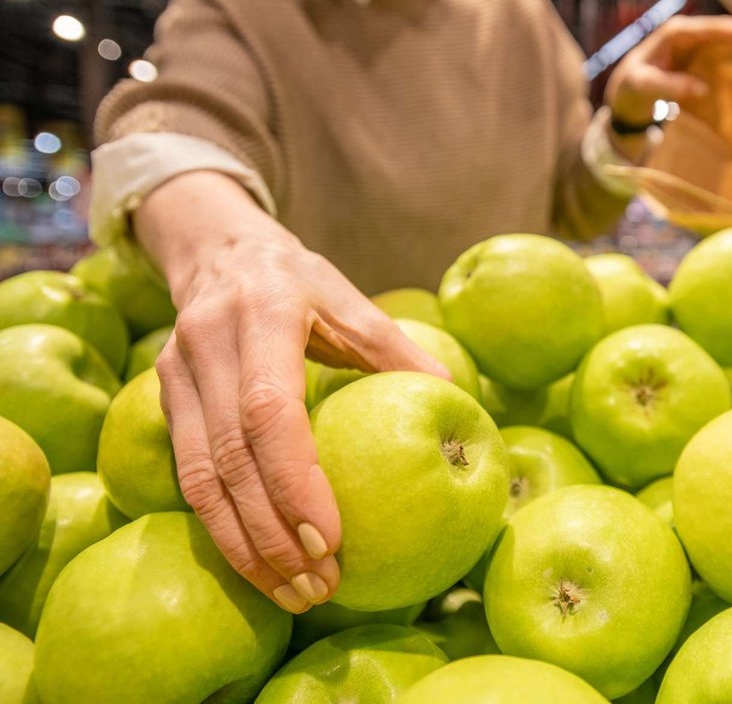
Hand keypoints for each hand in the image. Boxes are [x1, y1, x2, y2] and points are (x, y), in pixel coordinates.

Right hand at [138, 172, 447, 612]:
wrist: (216, 250)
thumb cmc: (300, 281)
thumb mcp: (350, 299)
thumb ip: (395, 347)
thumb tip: (457, 395)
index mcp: (262, 313)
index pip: (269, 411)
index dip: (295, 479)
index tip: (331, 537)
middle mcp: (208, 344)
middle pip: (232, 458)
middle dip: (273, 533)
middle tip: (320, 585)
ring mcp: (176, 374)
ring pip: (201, 479)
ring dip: (245, 546)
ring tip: (292, 593)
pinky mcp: (163, 401)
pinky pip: (189, 477)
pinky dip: (224, 528)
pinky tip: (259, 565)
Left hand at [604, 15, 731, 126]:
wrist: (628, 91)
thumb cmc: (634, 85)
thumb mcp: (646, 86)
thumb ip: (671, 86)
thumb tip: (703, 88)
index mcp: (675, 32)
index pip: (708, 28)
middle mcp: (687, 32)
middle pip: (721, 29)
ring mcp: (694, 43)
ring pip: (724, 39)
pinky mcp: (699, 55)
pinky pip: (722, 51)